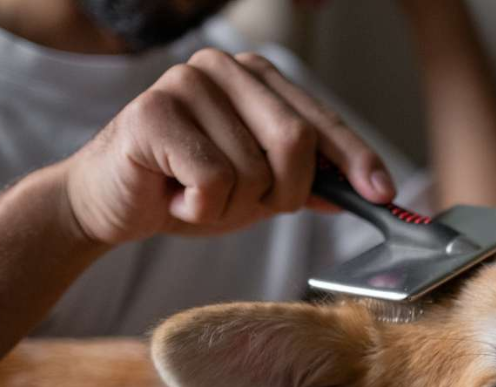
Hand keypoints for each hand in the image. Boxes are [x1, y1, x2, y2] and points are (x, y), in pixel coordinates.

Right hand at [63, 48, 394, 245]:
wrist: (112, 203)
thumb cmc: (188, 187)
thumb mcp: (262, 188)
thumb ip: (309, 182)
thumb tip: (366, 190)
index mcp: (257, 78)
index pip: (321, 120)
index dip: (356, 159)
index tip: (383, 193)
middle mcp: (224, 68)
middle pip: (295, 140)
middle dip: (285, 192)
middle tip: (254, 206)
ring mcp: (186, 84)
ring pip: (252, 170)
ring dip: (232, 207)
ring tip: (197, 196)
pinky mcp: (152, 112)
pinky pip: (212, 181)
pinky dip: (200, 208)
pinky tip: (174, 196)